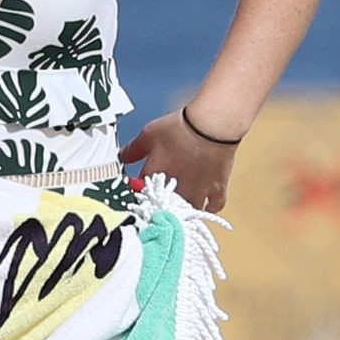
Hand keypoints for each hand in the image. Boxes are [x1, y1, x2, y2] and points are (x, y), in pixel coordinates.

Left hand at [119, 108, 238, 211]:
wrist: (210, 127)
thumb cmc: (178, 130)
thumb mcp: (148, 135)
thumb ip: (133, 150)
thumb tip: (122, 157)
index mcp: (155, 182)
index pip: (140, 195)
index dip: (140, 191)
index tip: (141, 188)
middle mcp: (174, 194)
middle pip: (165, 209)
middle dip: (161, 206)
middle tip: (161, 197)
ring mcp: (197, 194)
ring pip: (187, 212)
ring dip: (182, 211)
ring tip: (180, 204)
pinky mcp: (217, 190)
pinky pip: (213, 207)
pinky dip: (208, 208)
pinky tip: (205, 205)